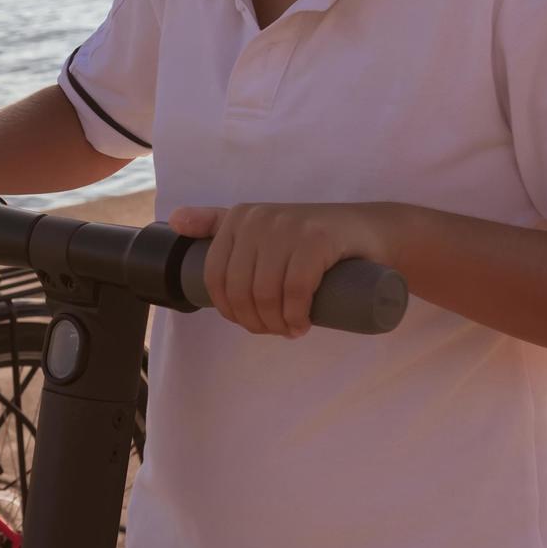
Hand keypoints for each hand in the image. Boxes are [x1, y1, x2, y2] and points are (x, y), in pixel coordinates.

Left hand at [166, 201, 398, 337]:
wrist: (372, 232)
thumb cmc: (311, 239)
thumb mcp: (261, 227)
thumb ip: (217, 222)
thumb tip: (174, 221)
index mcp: (239, 217)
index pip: (215, 277)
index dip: (229, 310)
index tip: (249, 322)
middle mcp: (259, 217)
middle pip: (241, 289)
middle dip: (255, 322)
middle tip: (276, 330)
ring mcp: (289, 226)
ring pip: (266, 293)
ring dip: (277, 324)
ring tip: (290, 329)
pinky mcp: (317, 239)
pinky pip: (294, 289)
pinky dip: (296, 315)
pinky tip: (302, 325)